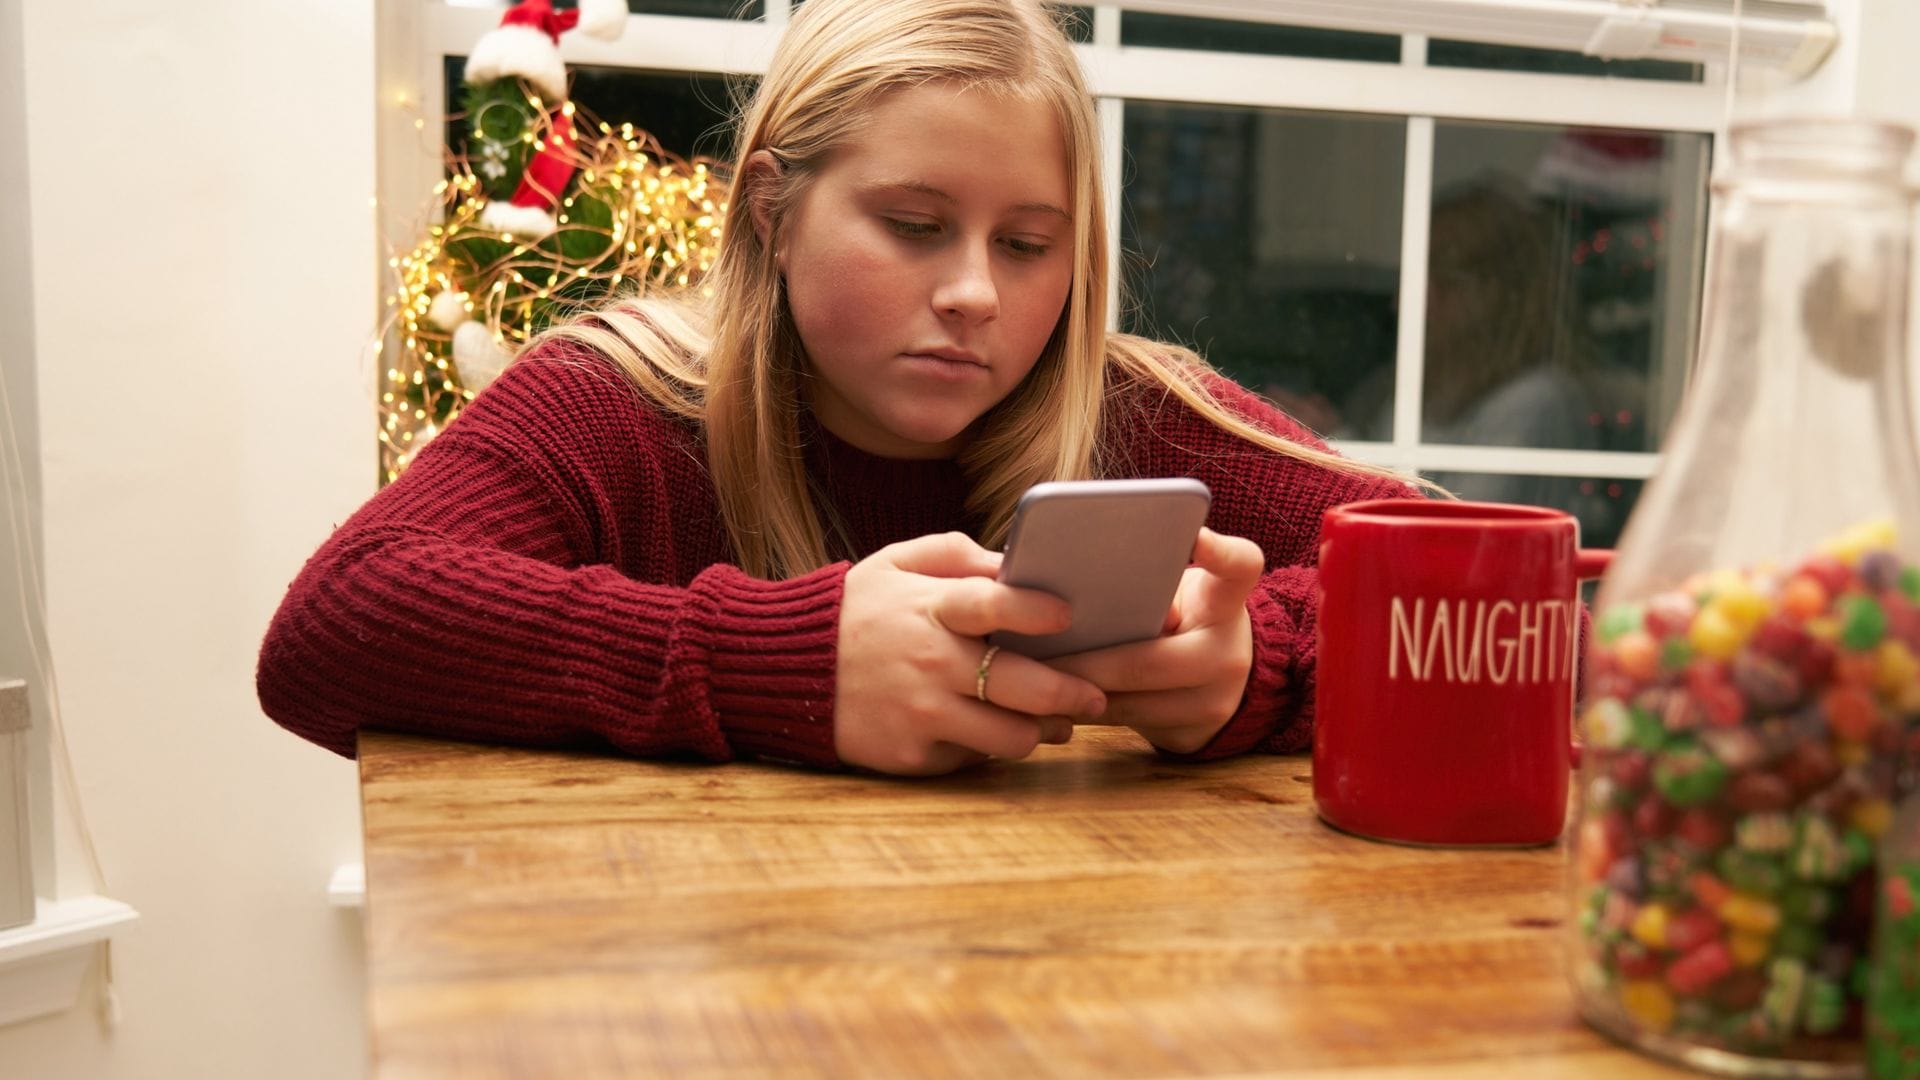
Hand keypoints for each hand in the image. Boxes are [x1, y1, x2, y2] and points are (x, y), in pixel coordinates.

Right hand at [834, 532, 1108, 775]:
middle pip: (1023, 687)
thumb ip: (958, 556)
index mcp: (928, 609)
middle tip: (1094, 694)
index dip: (1035, 611)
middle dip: (1073, 693)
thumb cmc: (855, 611)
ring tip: (1053, 720)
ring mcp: (920, 715)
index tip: (1068, 615)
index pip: (992, 604)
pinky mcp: (910, 756)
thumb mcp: (896, 563)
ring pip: (1011, 737)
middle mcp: (928, 664)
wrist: (782, 671)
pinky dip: (988, 746)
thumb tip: (1016, 564)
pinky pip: (974, 759)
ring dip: (1040, 730)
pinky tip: (989, 728)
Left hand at [1046, 528, 1261, 753]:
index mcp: (1228, 601)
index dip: (1219, 552)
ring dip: (1076, 692)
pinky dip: (1086, 711)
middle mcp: (1231, 651)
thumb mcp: (1182, 595)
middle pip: (1149, 660)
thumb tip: (1076, 592)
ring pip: (1131, 703)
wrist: (1230, 682)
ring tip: (1029, 678)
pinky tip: (1050, 700)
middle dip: (1085, 663)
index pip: (1240, 567)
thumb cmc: (1187, 618)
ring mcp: (1216, 702)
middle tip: (1033, 657)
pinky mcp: (1194, 738)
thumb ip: (1151, 588)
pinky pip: (1128, 726)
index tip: (1194, 535)